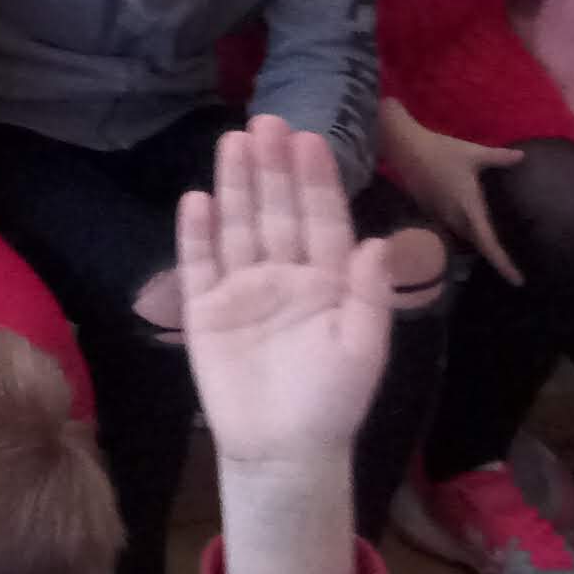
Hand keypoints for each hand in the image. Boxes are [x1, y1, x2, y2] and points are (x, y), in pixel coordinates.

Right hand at [179, 117, 399, 473]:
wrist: (282, 452)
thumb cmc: (331, 402)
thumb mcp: (363, 350)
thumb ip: (367, 294)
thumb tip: (376, 241)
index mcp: (328, 282)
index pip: (322, 220)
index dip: (316, 180)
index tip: (311, 138)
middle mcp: (284, 275)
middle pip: (277, 212)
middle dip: (273, 168)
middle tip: (267, 121)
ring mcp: (243, 289)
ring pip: (238, 225)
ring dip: (236, 184)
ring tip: (233, 142)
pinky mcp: (206, 309)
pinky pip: (200, 262)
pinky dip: (197, 231)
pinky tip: (198, 198)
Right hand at [375, 101, 526, 283]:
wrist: (403, 146)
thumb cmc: (440, 150)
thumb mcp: (473, 153)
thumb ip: (499, 158)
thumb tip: (523, 157)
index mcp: (469, 207)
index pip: (488, 243)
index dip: (503, 263)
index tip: (518, 281)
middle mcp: (454, 217)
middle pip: (476, 246)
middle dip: (493, 258)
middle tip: (511, 267)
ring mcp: (439, 214)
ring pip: (463, 238)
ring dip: (477, 246)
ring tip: (493, 249)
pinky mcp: (429, 209)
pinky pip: (451, 228)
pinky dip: (464, 232)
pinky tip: (470, 226)